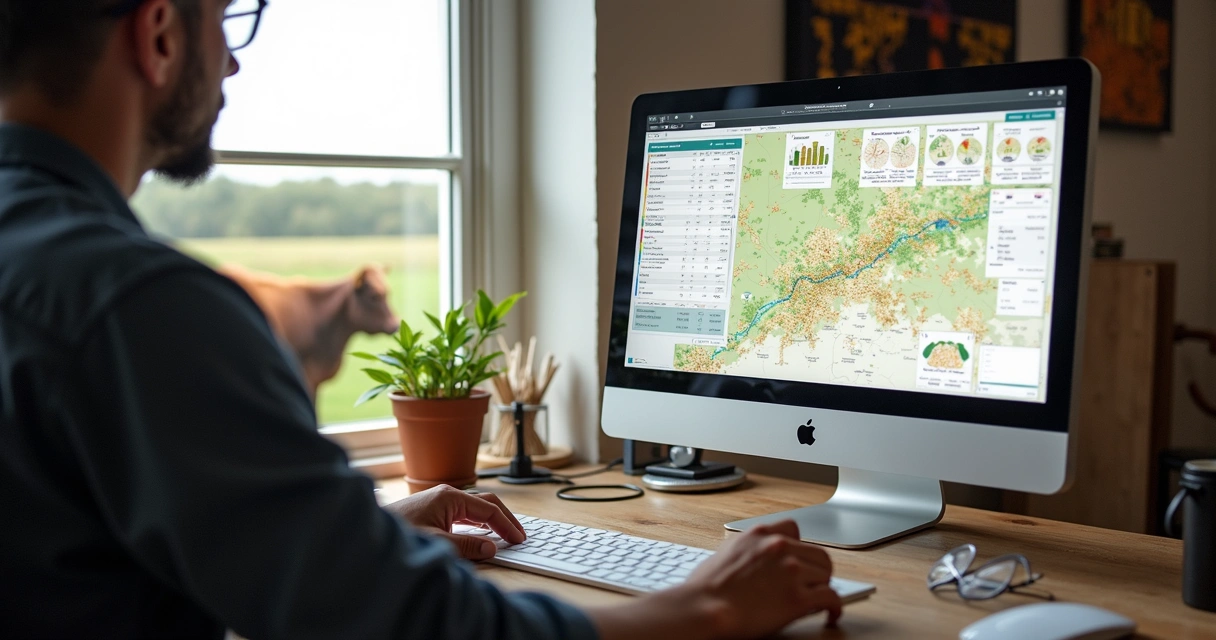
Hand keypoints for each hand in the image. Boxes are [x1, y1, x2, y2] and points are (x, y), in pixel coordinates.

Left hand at [383, 485, 525, 559]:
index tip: (518, 539)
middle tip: (518, 535)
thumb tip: (490, 547)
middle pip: (485, 503)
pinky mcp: (432, 509)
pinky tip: (479, 533)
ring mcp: (439, 501)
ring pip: (474, 508)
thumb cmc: (398, 533)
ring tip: (504, 534)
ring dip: (491, 520)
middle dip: (504, 519)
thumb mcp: (436, 542)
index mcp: (450, 497)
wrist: (368, 530)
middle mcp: (446, 495)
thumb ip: (466, 546)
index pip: (488, 510)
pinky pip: (463, 513)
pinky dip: (477, 523)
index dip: (506, 525)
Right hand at [674, 520, 841, 638]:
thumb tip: (757, 561)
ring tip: (815, 600)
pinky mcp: (797, 598)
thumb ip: (750, 550)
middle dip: (816, 569)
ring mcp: (791, 571)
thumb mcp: (727, 552)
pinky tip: (831, 614)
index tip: (798, 559)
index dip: (799, 548)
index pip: (794, 530)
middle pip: (818, 553)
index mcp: (760, 534)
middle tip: (812, 583)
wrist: (703, 607)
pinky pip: (831, 598)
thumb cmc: (706, 587)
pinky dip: (835, 607)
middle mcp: (779, 547)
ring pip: (826, 575)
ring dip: (821, 588)